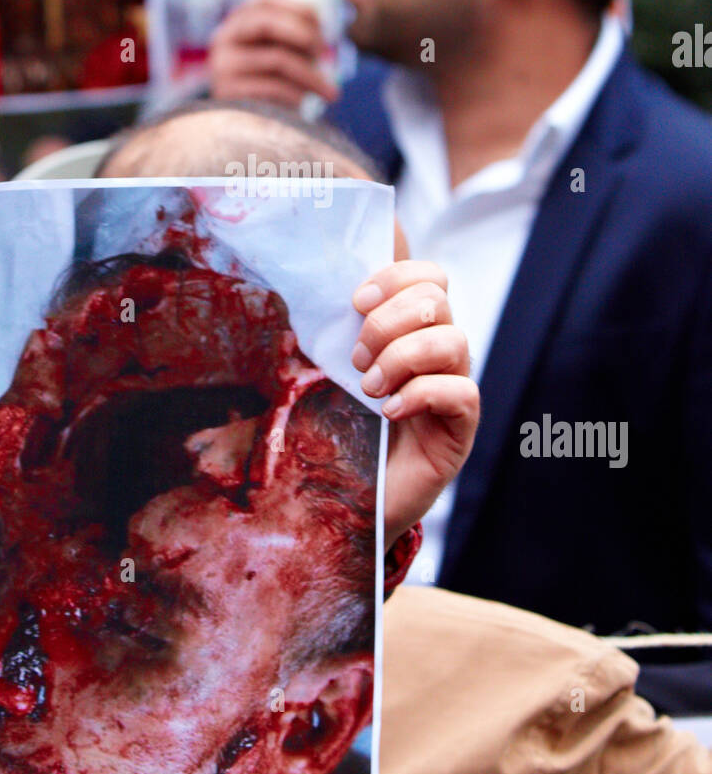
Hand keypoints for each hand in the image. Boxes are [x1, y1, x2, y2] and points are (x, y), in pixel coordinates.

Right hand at [207, 0, 338, 108]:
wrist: (254, 124)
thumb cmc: (275, 77)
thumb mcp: (285, 41)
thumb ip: (291, 6)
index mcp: (239, 19)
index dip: (301, 7)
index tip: (326, 23)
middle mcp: (223, 39)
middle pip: (268, 22)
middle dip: (305, 35)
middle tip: (327, 52)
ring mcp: (222, 67)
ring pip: (276, 59)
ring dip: (312, 74)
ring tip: (332, 91)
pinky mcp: (228, 95)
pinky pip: (272, 88)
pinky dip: (298, 95)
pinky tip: (310, 104)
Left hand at [351, 261, 479, 550]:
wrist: (351, 497)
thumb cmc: (339, 428)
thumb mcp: (329, 371)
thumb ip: (332, 330)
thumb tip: (313, 289)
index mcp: (412, 329)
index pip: (429, 276)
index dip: (396, 276)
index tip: (356, 301)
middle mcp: (440, 352)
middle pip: (437, 299)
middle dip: (387, 322)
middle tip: (357, 359)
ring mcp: (454, 387)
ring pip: (453, 341)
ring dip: (401, 357)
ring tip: (369, 389)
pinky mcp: (461, 427)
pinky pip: (460, 392)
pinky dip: (420, 394)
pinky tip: (390, 412)